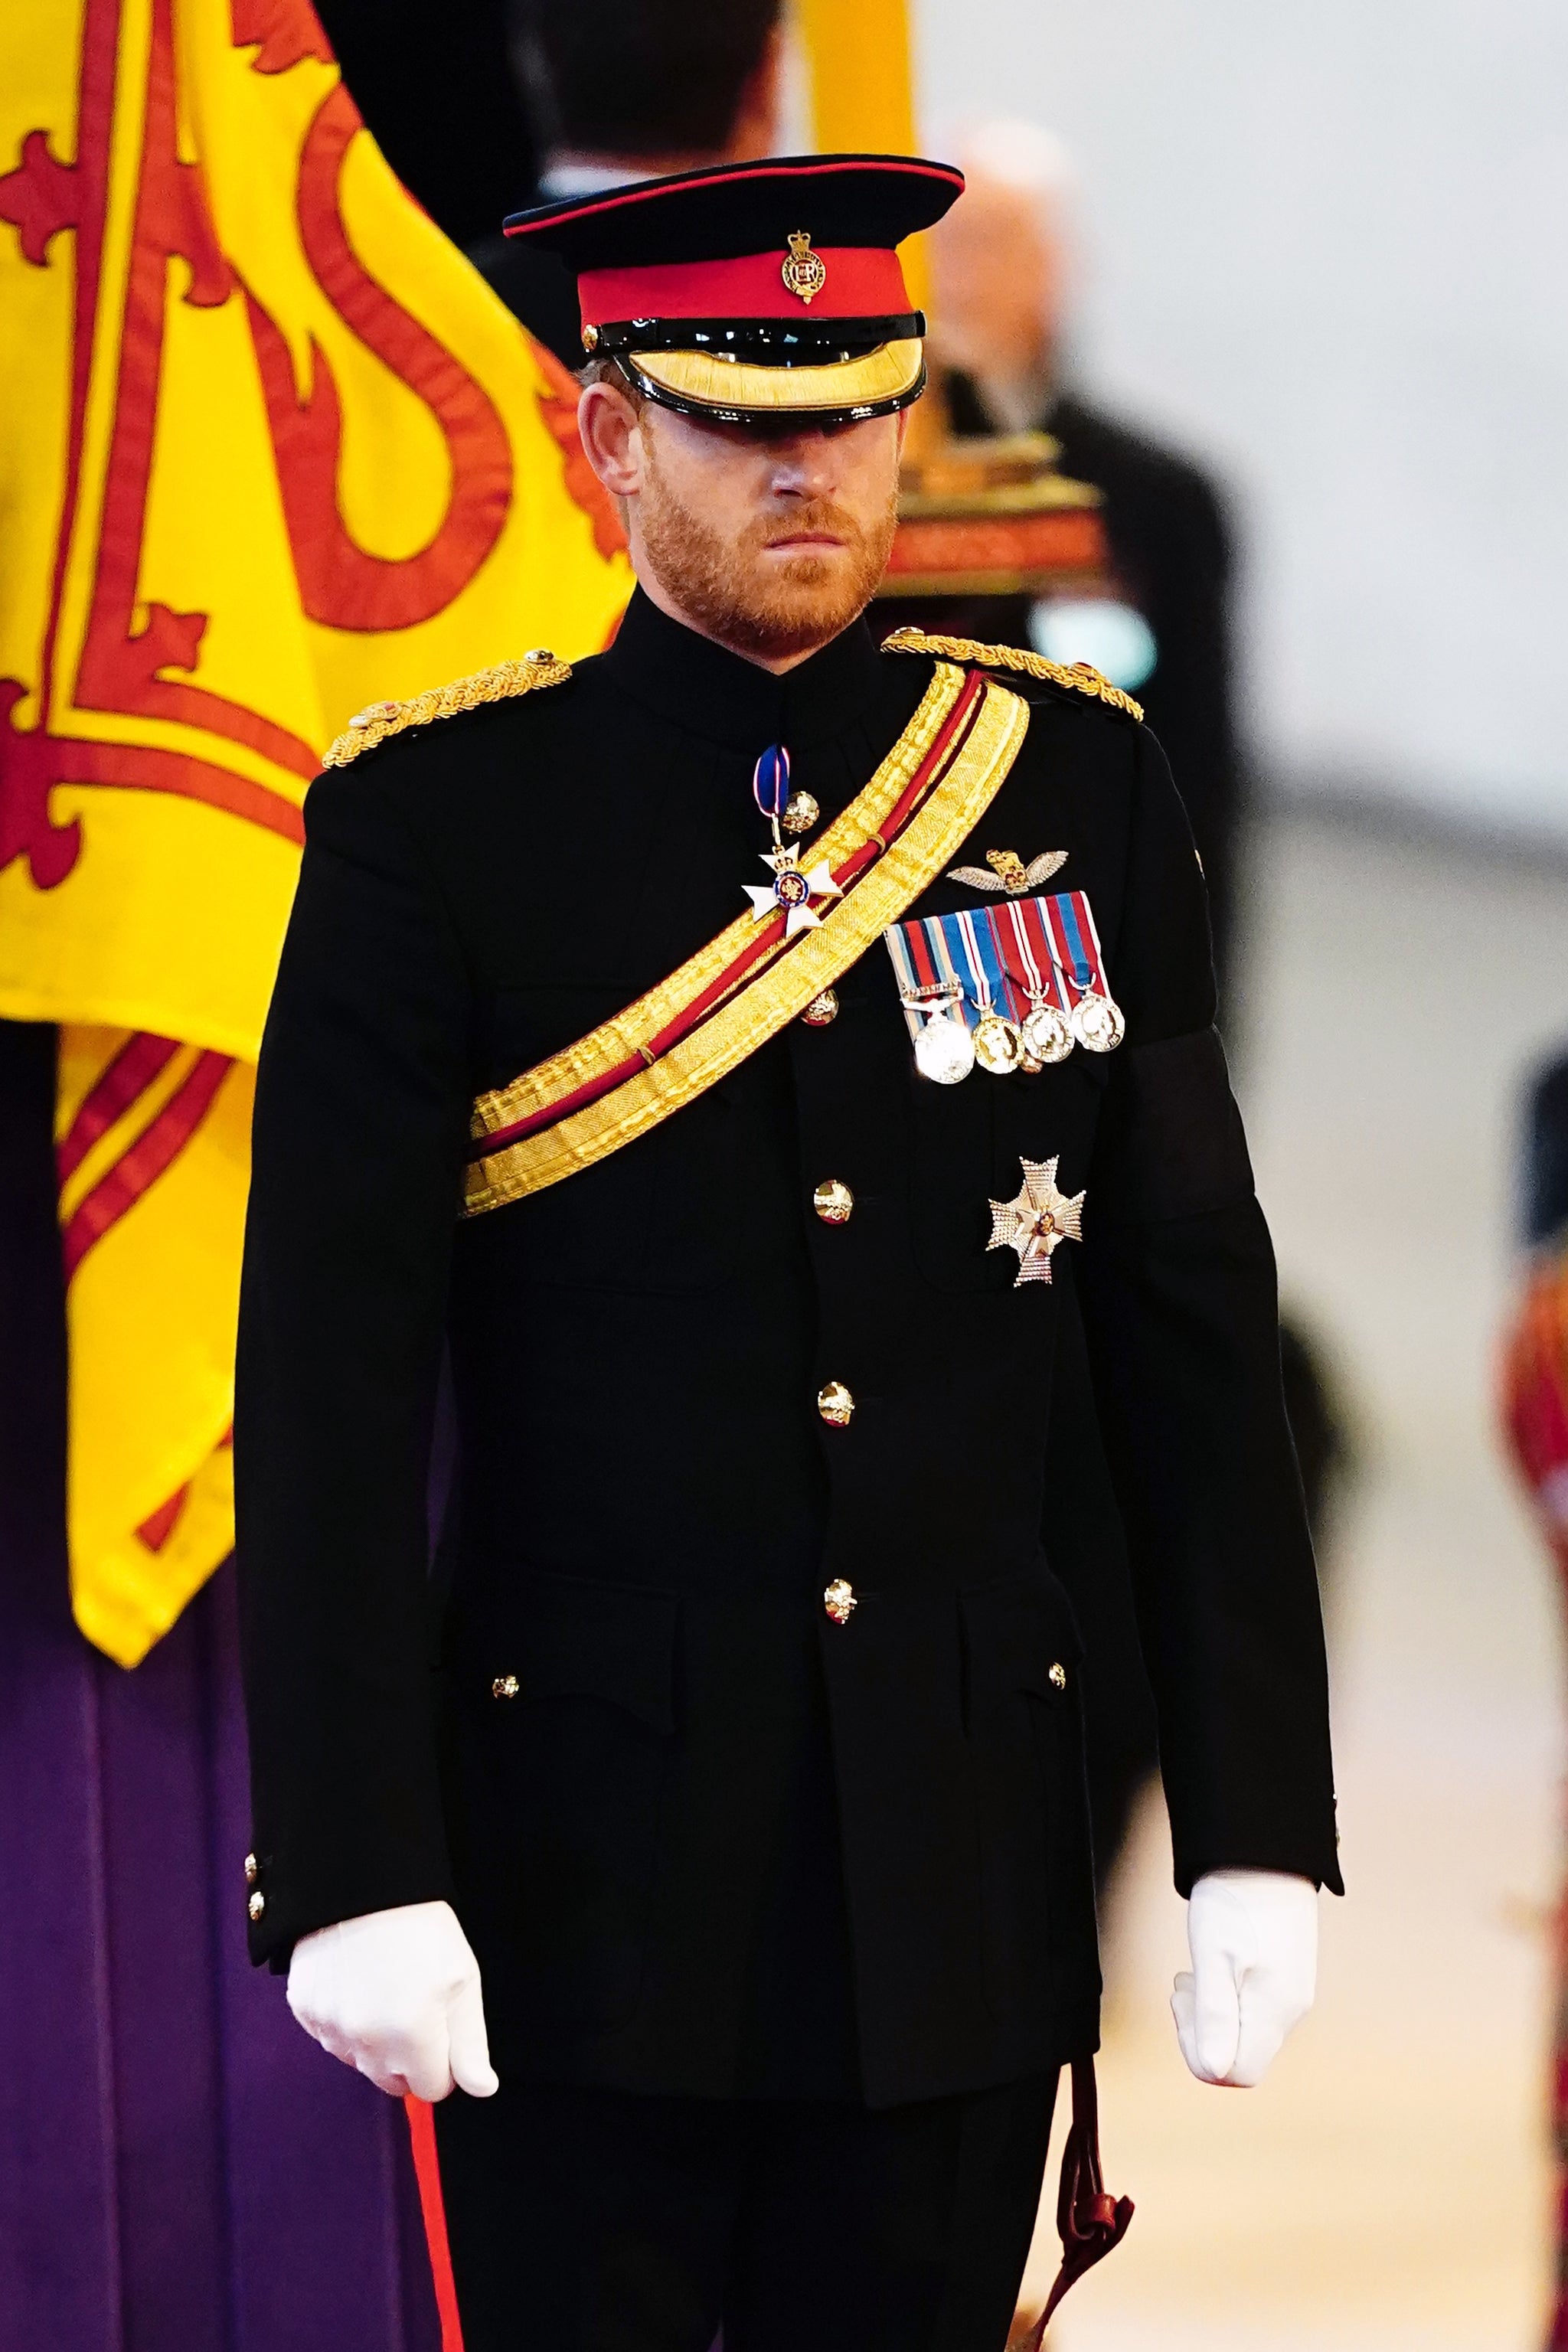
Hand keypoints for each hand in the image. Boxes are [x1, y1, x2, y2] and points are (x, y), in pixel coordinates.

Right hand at [287, 1898, 498, 2101]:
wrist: (360, 1882)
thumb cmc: (421, 1927)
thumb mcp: (462, 1978)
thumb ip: (471, 2043)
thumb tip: (481, 2089)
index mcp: (412, 2037)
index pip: (432, 2089)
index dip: (443, 2060)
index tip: (442, 2025)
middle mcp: (367, 2043)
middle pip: (394, 2082)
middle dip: (409, 2057)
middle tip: (414, 2005)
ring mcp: (330, 2028)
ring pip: (360, 2061)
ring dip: (375, 2041)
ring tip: (384, 1988)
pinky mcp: (305, 2011)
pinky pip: (330, 2036)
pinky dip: (345, 2021)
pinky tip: (356, 1983)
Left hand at [1171, 1868, 1316, 2087]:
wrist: (1265, 1853)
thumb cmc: (1236, 1901)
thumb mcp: (1213, 1958)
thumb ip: (1215, 2017)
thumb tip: (1215, 2071)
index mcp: (1273, 2010)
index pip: (1237, 2074)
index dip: (1200, 2055)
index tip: (1183, 2008)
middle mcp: (1290, 2011)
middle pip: (1239, 2057)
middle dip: (1201, 2033)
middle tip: (1183, 1987)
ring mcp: (1291, 1996)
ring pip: (1244, 2034)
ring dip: (1211, 2013)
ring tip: (1194, 1973)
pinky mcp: (1286, 1979)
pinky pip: (1252, 2011)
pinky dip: (1225, 1998)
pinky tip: (1214, 1967)